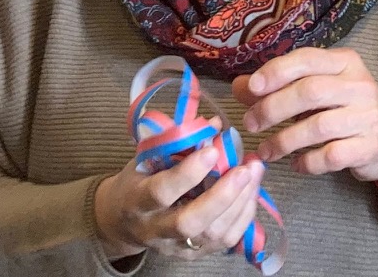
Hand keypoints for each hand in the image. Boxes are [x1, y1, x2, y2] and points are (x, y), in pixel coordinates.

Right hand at [91, 136, 266, 262]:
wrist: (123, 220)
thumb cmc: (138, 180)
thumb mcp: (146, 157)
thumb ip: (177, 141)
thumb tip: (216, 124)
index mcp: (136, 200)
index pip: (161, 192)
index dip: (188, 173)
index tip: (213, 150)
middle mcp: (154, 229)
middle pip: (189, 223)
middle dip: (221, 196)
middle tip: (244, 169)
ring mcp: (175, 246)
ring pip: (213, 235)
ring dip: (240, 202)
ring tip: (254, 172)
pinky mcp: (194, 254)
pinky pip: (226, 241)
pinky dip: (244, 215)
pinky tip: (251, 191)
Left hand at [232, 47, 377, 187]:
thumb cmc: (347, 109)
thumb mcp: (319, 90)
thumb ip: (279, 86)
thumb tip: (239, 86)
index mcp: (346, 62)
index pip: (308, 59)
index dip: (277, 72)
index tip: (251, 88)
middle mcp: (360, 85)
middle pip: (310, 92)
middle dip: (273, 108)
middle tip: (250, 124)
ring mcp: (368, 117)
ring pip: (317, 126)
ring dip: (284, 140)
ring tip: (265, 150)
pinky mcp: (370, 147)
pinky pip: (330, 156)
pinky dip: (307, 162)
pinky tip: (296, 164)